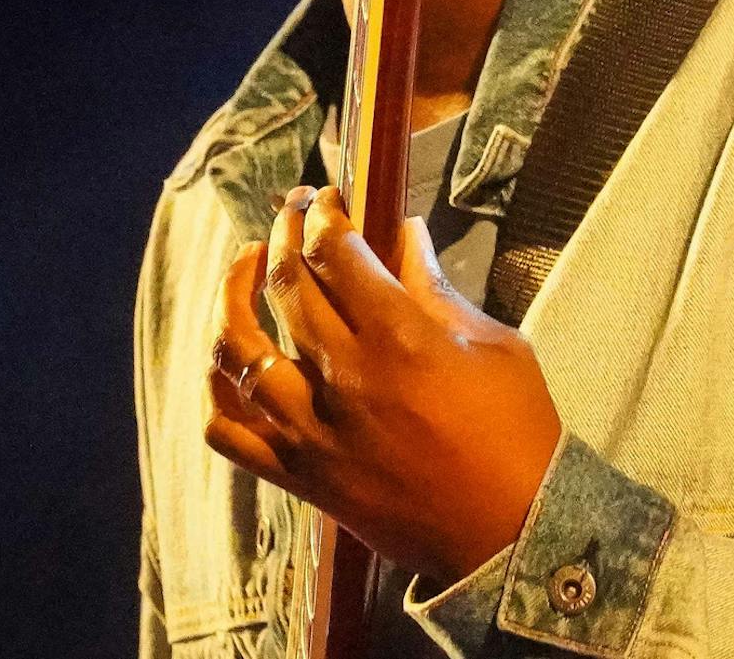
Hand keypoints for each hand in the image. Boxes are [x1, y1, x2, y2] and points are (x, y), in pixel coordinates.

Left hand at [205, 185, 563, 586]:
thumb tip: (405, 236)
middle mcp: (344, 378)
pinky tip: (233, 362)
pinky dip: (219, 391)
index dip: (324, 214)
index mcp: (397, 338)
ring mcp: (312, 431)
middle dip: (285, 233)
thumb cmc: (515, 432)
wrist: (510, 533)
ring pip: (239, 350)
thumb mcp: (493, 344)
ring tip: (249, 270)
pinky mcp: (300, 476)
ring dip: (234, 296)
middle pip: (286, 284)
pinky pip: (229, 432)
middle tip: (293, 214)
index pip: (334, 251)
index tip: (328, 200)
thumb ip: (437, 288)